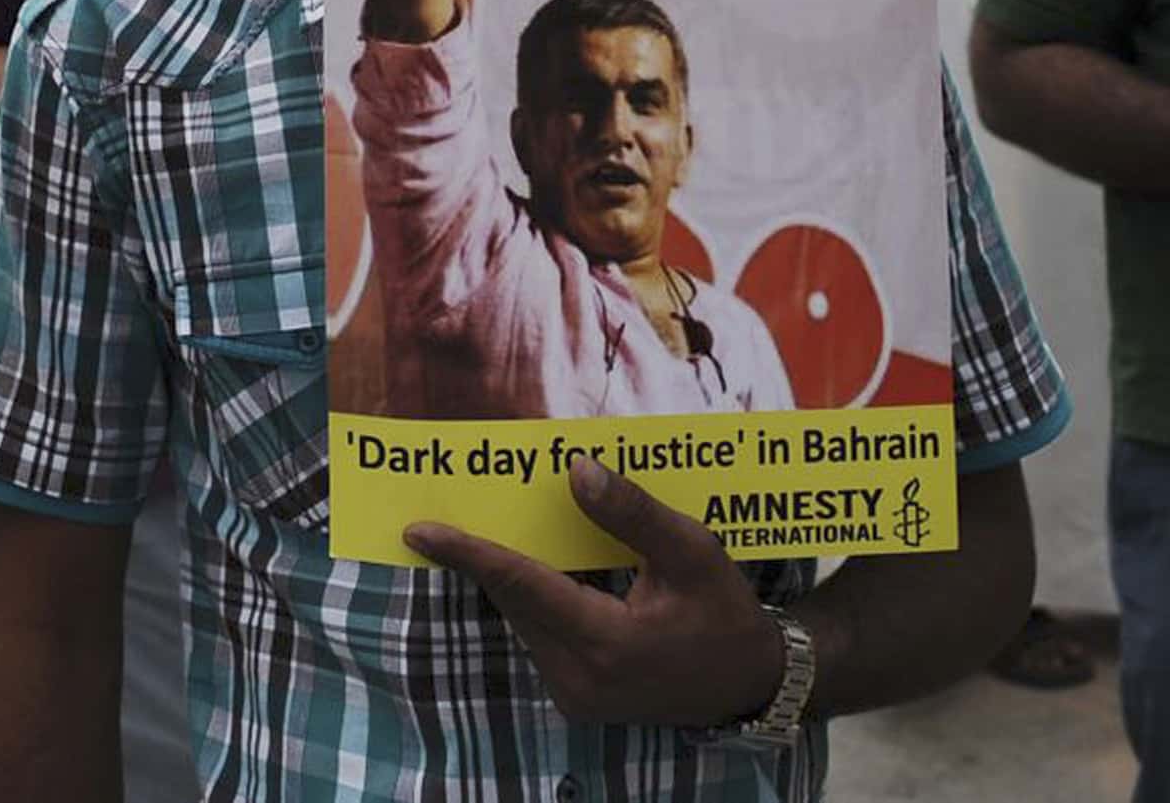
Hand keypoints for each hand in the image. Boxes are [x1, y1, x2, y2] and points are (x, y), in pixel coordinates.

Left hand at [403, 458, 787, 728]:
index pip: (523, 586)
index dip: (470, 553)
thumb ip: (631, 512)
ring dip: (509, 577)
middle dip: (485, 556)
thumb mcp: (691, 551)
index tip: (419, 530)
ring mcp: (576, 695)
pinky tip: (532, 564)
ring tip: (484, 529)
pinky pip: (540, 635)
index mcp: (607, 644)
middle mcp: (580, 678)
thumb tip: (574, 470)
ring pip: (524, 619)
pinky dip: (533, 599)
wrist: (749, 684)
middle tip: (446, 513)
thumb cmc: (725, 614)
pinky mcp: (577, 698)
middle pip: (516, 601)